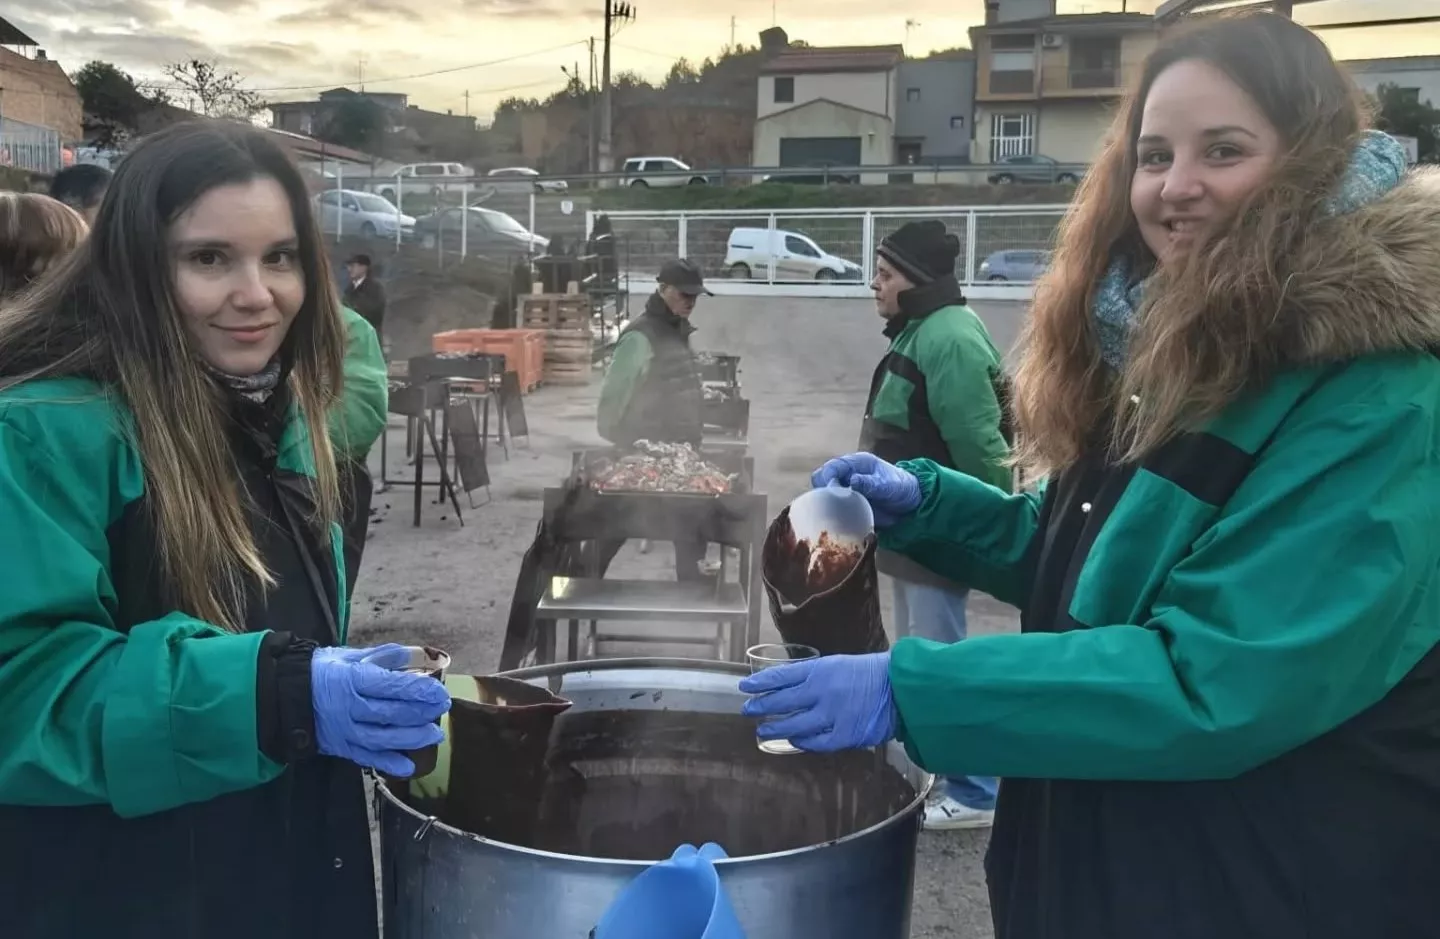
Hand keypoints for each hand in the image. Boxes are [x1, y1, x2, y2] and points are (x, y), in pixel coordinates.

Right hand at [311, 643, 450, 776]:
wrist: (284, 697)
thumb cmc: (322, 671)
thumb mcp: (349, 656)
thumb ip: (383, 657)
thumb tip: (415, 654)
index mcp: (353, 679)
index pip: (392, 686)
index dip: (419, 690)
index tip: (439, 692)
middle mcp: (349, 707)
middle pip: (391, 713)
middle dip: (421, 713)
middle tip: (442, 709)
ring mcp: (344, 730)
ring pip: (382, 738)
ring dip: (411, 739)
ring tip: (433, 736)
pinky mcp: (341, 747)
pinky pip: (366, 758)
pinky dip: (388, 763)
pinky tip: (408, 766)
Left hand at [739, 652, 896, 751]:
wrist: (901, 689)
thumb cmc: (872, 673)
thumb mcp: (839, 664)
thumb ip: (815, 676)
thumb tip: (790, 687)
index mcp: (820, 670)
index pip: (781, 677)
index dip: (760, 683)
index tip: (745, 687)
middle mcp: (821, 692)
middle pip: (782, 701)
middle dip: (761, 706)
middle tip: (748, 710)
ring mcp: (831, 715)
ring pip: (793, 725)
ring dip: (775, 728)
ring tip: (762, 730)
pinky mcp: (843, 735)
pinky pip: (816, 742)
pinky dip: (802, 742)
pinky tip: (794, 741)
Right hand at [811, 452, 921, 526]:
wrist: (911, 505)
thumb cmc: (901, 487)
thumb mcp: (889, 485)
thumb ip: (871, 483)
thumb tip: (852, 480)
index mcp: (856, 463)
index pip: (833, 466)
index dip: (828, 476)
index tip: (830, 489)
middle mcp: (847, 475)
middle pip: (822, 479)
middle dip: (822, 490)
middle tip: (831, 503)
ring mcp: (846, 490)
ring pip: (824, 494)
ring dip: (825, 503)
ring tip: (833, 513)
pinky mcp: (847, 505)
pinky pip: (832, 509)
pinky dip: (831, 514)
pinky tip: (836, 521)